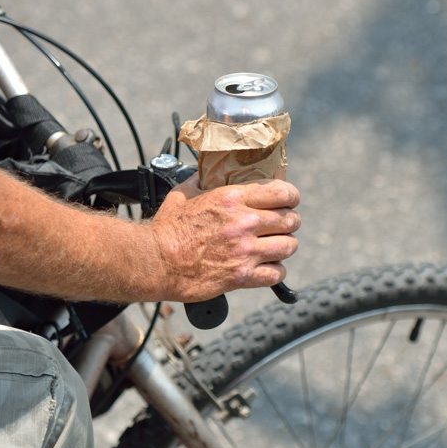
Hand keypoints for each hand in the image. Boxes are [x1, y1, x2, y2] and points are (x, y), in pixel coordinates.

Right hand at [149, 175, 300, 302]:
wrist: (155, 262)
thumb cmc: (166, 229)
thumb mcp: (183, 194)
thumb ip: (200, 181)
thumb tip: (206, 171)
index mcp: (231, 198)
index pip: (281, 192)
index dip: (291, 196)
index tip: (290, 200)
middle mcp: (243, 223)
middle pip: (290, 220)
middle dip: (291, 221)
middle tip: (285, 224)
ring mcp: (244, 251)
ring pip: (288, 246)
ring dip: (286, 245)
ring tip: (279, 245)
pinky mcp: (241, 276)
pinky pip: (276, 274)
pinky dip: (276, 270)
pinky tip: (269, 266)